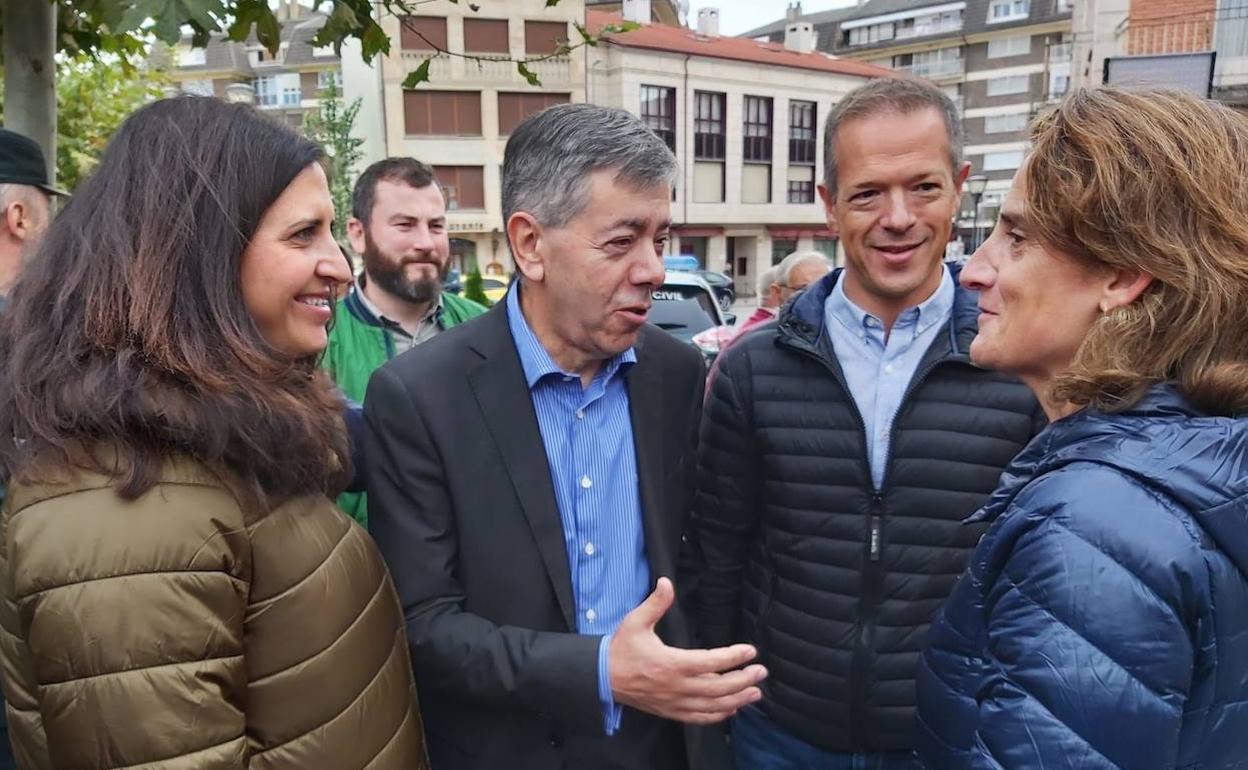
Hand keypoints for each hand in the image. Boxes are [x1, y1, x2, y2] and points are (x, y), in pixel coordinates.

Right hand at [608, 577, 765, 724]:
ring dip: (737, 700)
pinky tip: (731, 710)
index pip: (710, 662)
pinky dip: (718, 716)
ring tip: (755, 693)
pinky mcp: (670, 711)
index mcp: (671, 663)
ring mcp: (674, 702)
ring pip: (712, 706)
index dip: (733, 657)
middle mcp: (676, 686)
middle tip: (761, 672)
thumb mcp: (635, 622)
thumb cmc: (620, 649)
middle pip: (718, 687)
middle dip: (743, 680)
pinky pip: (698, 718)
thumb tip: (666, 582)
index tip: (750, 651)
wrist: (602, 677)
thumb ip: (655, 603)